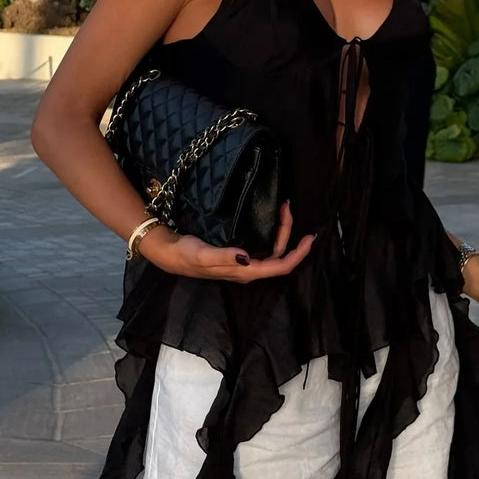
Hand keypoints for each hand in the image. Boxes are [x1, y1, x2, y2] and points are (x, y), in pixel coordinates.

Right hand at [137, 200, 314, 283]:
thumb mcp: (203, 255)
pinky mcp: (238, 255)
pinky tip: (271, 220)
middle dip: (289, 233)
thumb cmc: (186, 255)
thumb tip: (247, 257)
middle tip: (287, 207)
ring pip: (272, 250)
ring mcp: (244, 262)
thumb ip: (224, 257)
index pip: (280, 266)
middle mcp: (249, 268)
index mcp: (245, 271)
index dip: (297, 254)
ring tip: (283, 210)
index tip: (309, 237)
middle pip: (279, 255)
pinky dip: (271, 232)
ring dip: (282, 232)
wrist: (169, 253)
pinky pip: (263, 246)